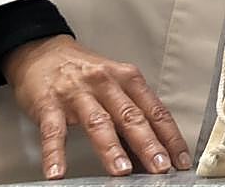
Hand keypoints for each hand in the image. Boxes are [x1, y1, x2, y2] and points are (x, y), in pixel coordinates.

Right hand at [2, 35, 191, 179]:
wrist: (43, 52)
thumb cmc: (84, 72)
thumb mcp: (114, 84)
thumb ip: (131, 113)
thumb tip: (149, 150)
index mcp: (128, 79)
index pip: (156, 110)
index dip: (170, 136)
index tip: (181, 160)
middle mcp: (107, 84)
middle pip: (132, 117)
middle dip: (149, 144)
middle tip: (161, 167)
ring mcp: (78, 94)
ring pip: (99, 123)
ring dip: (112, 149)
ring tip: (122, 172)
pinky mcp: (49, 104)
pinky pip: (53, 131)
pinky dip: (56, 153)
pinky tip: (58, 172)